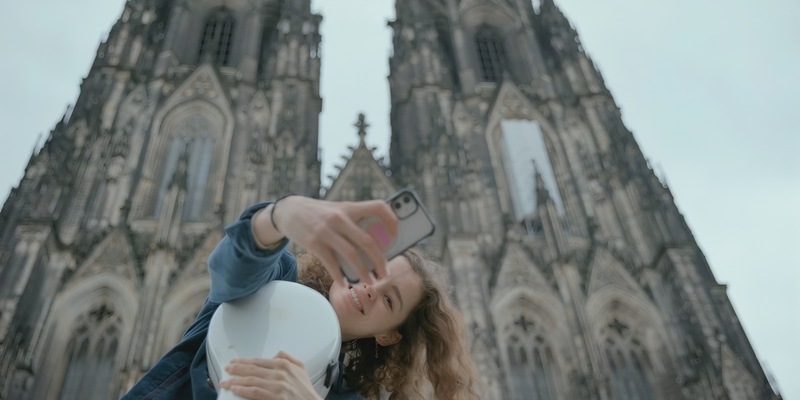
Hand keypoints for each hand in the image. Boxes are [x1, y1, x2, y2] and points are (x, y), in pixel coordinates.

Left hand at [220, 352, 321, 399]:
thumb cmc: (306, 390)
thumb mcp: (301, 368)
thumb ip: (288, 358)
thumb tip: (277, 354)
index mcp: (284, 364)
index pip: (258, 361)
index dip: (244, 361)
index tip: (234, 362)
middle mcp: (279, 373)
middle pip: (252, 369)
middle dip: (236, 369)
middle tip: (227, 370)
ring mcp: (276, 385)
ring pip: (251, 380)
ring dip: (236, 381)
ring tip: (226, 381)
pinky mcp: (274, 397)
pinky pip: (254, 392)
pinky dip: (243, 390)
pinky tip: (235, 389)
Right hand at [272, 197, 397, 283]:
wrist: (289, 210)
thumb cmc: (320, 213)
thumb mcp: (339, 209)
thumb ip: (355, 221)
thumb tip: (377, 244)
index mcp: (350, 207)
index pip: (379, 207)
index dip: (392, 220)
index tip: (396, 236)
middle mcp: (340, 217)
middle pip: (367, 241)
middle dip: (380, 260)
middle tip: (385, 273)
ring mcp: (326, 230)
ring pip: (351, 255)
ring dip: (363, 272)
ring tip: (370, 283)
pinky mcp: (314, 242)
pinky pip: (331, 263)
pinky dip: (340, 275)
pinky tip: (345, 283)